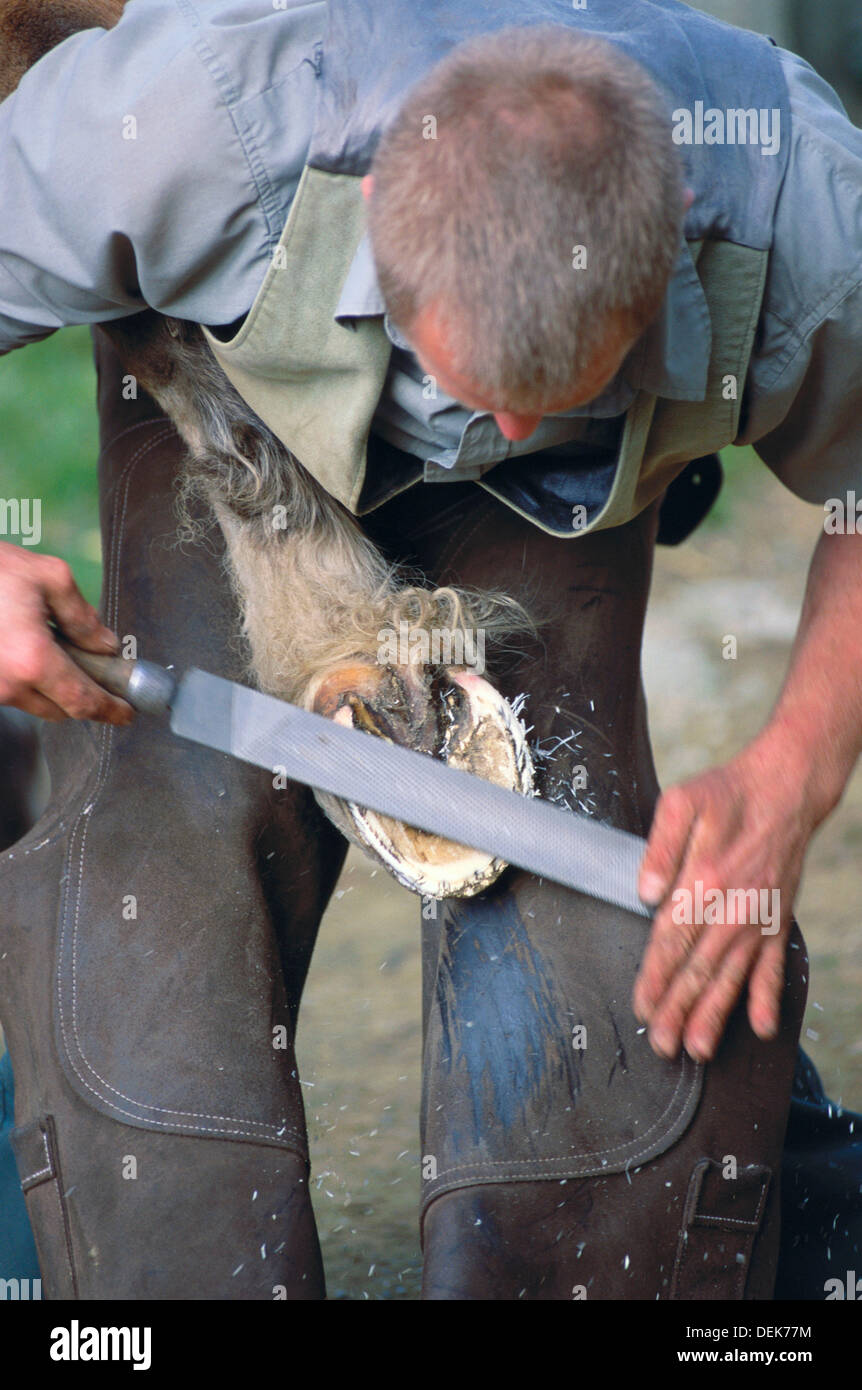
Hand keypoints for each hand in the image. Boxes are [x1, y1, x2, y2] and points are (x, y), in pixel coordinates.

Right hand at [0, 541, 132, 723]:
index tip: (127, 713)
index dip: (110, 711)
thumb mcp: (49, 577)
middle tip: (95, 668)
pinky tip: (24, 647)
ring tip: (49, 646)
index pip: (83, 702)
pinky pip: (11, 691)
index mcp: (33, 660)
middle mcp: (8, 684)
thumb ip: (83, 617)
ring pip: (34, 703)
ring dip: (50, 685)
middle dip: (82, 693)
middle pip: (60, 710)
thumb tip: (105, 645)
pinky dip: (26, 677)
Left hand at [632, 730, 815, 1062]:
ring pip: (732, 977)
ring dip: (715, 1015)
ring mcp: (759, 919)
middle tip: (662, 1047)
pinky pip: (772, 966)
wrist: (786, 789)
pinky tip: (762, 1026)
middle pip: (700, 969)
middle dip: (678, 1011)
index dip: (655, 977)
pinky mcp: (777, 920)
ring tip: (698, 1050)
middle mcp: (734, 908)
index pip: (672, 940)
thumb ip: (661, 848)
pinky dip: (767, 997)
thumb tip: (645, 892)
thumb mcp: (682, 803)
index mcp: (705, 881)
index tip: (642, 1006)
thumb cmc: (727, 794)